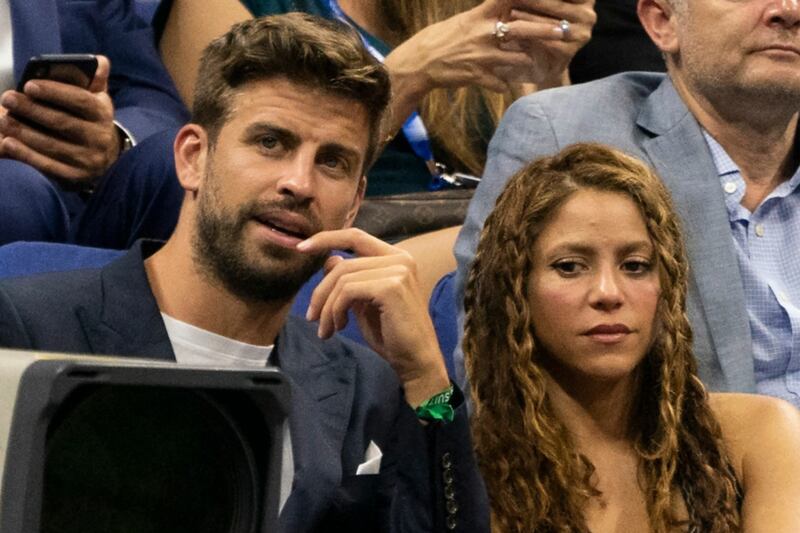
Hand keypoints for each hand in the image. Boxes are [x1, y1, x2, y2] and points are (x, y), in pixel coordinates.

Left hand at [0, 55, 119, 183]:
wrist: (105, 158)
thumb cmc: (91, 121)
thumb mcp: (97, 100)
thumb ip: (94, 79)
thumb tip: (100, 61)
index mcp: (102, 114)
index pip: (80, 101)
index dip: (55, 92)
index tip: (29, 85)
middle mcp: (99, 138)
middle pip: (62, 122)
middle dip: (32, 110)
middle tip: (7, 99)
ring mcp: (88, 159)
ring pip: (52, 145)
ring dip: (24, 133)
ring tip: (2, 121)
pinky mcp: (76, 177)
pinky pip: (48, 166)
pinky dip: (26, 156)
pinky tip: (7, 144)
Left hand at [298, 228, 449, 406]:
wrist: (416, 360)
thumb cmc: (392, 335)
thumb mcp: (364, 303)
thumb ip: (350, 280)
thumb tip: (329, 259)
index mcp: (396, 258)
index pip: (355, 236)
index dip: (326, 239)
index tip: (301, 247)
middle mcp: (400, 258)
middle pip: (343, 264)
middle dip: (320, 291)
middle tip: (311, 317)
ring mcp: (398, 271)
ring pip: (342, 279)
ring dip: (326, 308)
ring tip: (325, 330)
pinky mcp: (391, 287)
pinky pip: (348, 292)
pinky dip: (336, 311)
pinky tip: (340, 327)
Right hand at [383, 0, 594, 132]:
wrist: (419, 62)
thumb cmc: (441, 38)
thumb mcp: (465, 20)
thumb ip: (487, 16)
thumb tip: (507, 8)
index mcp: (480, 15)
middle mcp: (483, 33)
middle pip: (522, 29)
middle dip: (546, 30)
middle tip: (565, 31)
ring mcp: (481, 56)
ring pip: (516, 59)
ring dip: (530, 62)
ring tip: (539, 62)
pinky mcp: (476, 76)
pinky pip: (500, 83)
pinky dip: (506, 85)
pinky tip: (510, 86)